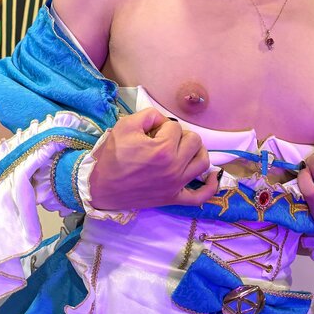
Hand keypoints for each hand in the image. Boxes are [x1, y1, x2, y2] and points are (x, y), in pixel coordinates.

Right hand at [88, 108, 219, 210]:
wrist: (100, 187)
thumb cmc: (111, 156)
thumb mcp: (124, 126)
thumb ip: (148, 115)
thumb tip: (163, 119)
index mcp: (162, 149)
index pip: (175, 127)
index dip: (162, 126)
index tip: (150, 132)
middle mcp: (174, 167)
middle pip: (194, 141)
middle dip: (180, 136)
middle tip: (165, 140)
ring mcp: (176, 185)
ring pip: (203, 162)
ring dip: (196, 152)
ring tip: (184, 149)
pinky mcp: (174, 198)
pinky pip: (200, 196)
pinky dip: (211, 186)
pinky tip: (213, 176)